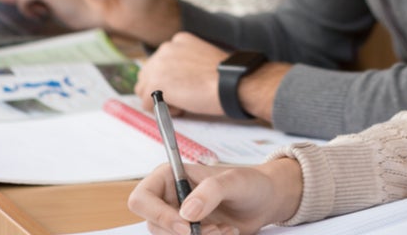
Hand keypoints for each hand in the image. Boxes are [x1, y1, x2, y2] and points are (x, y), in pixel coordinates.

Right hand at [130, 158, 302, 234]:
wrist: (265, 201)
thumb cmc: (250, 183)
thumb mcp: (234, 181)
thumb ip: (211, 191)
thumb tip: (186, 213)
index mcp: (169, 177)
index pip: (141, 199)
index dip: (158, 216)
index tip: (186, 226)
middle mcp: (168, 199)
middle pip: (155, 226)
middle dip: (187, 233)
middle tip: (214, 228)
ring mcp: (177, 219)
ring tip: (223, 229)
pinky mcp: (188, 234)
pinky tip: (225, 233)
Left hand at [135, 33, 229, 116]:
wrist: (231, 83)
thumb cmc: (225, 77)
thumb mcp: (202, 60)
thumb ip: (185, 64)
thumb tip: (176, 81)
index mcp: (178, 41)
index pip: (160, 63)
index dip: (171, 79)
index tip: (186, 85)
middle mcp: (165, 48)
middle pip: (147, 75)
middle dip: (160, 89)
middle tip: (183, 97)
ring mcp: (158, 64)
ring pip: (144, 89)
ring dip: (160, 99)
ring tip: (183, 102)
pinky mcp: (155, 83)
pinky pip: (148, 103)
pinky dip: (163, 110)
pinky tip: (182, 106)